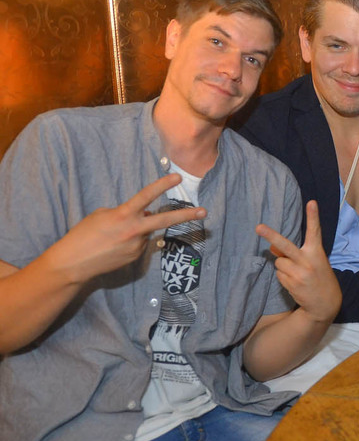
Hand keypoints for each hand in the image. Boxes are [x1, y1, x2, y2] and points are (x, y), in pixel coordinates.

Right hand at [54, 174, 205, 283]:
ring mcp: (137, 246)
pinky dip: (132, 241)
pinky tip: (115, 246)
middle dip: (186, 216)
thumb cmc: (83, 234)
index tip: (178, 177)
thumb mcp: (102, 215)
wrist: (73, 263)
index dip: (162, 185)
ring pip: (146, 232)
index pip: (146, 196)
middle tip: (204, 211)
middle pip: (165, 221)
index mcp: (123, 215)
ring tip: (113, 237)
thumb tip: (146, 214)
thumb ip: (127, 212)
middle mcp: (134, 230)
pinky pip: (140, 244)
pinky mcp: (136, 257)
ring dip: (138, 230)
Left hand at [256, 201, 341, 324]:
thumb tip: (271, 248)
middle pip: (285, 246)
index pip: (315, 231)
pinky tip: (295, 282)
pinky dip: (284, 276)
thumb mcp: (312, 261)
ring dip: (283, 265)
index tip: (311, 202)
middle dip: (271, 236)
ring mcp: (299, 274)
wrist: (325, 303)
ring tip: (297, 273)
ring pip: (279, 262)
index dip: (313, 217)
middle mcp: (308, 261)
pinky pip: (279, 274)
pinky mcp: (291, 284)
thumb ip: (293, 252)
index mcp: (317, 252)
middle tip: (258, 227)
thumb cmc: (318, 277)